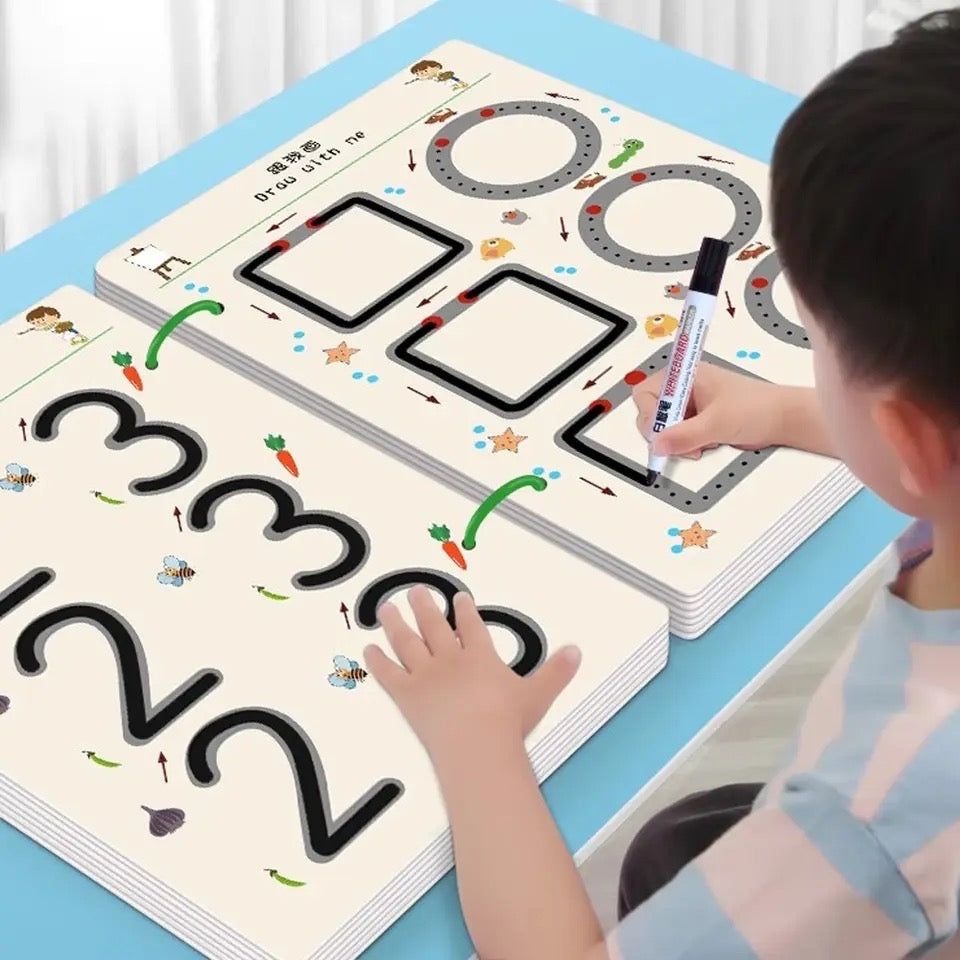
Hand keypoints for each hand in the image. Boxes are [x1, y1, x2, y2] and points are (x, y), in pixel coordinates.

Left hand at [363, 586, 580, 760]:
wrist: (476, 745)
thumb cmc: (505, 723)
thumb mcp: (539, 694)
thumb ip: (557, 671)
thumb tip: (574, 653)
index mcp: (480, 656)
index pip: (470, 625)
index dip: (463, 610)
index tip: (459, 599)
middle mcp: (450, 659)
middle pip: (433, 625)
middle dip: (424, 605)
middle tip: (417, 591)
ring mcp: (426, 675)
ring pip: (406, 641)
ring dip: (396, 622)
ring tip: (387, 608)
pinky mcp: (406, 695)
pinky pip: (387, 672)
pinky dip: (377, 660)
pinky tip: (369, 649)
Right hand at [633, 361, 787, 458]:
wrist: (784, 420)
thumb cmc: (758, 407)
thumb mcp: (717, 422)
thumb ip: (685, 435)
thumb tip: (658, 444)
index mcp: (686, 375)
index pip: (646, 392)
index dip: (649, 414)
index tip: (660, 432)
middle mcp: (685, 388)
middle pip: (651, 412)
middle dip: (664, 431)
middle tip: (681, 442)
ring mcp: (691, 405)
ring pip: (664, 427)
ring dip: (678, 441)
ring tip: (699, 445)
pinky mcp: (698, 421)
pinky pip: (679, 435)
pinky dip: (687, 445)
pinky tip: (703, 445)